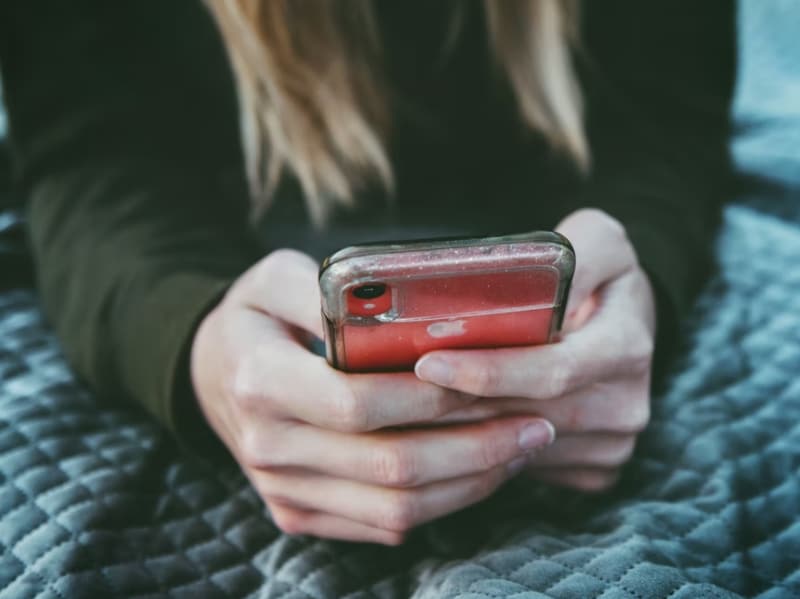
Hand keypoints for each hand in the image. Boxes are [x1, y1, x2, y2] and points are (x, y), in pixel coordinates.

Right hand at [190, 249, 555, 543]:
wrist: (212, 374)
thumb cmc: (254, 318)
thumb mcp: (272, 277)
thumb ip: (326, 285)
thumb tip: (395, 303)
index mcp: (261, 382)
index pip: (359, 403)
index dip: (432, 398)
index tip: (493, 381)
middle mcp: (269, 447)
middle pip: (390, 466)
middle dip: (474, 447)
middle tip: (535, 423)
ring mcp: (283, 490)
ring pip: (395, 509)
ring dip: (469, 482)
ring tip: (520, 448)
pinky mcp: (299, 513)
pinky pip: (383, 526)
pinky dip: (442, 504)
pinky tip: (478, 471)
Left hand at [415, 209, 655, 491]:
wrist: (629, 323)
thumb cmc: (602, 278)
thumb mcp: (599, 240)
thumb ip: (574, 251)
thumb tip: (534, 277)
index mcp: (626, 345)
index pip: (552, 370)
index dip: (488, 372)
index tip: (429, 362)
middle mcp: (625, 404)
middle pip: (526, 416)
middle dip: (456, 407)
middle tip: (395, 392)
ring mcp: (611, 443)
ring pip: (519, 448)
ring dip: (460, 432)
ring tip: (407, 407)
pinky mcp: (595, 468)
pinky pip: (527, 467)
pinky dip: (484, 452)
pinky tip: (447, 428)